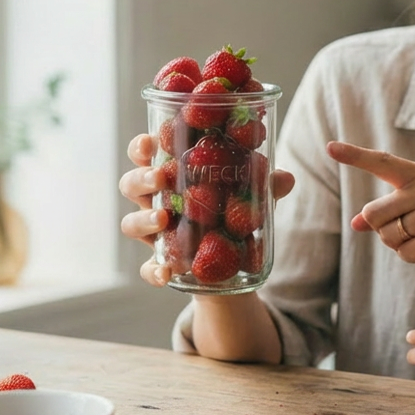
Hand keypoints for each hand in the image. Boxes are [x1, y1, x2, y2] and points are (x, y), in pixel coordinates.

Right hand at [118, 133, 294, 286]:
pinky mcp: (161, 264)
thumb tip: (284, 178)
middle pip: (131, 184)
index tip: (149, 140)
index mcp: (172, 176)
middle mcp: (156, 202)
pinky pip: (148, 268)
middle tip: (160, 178)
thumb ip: (267, 186)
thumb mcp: (254, 197)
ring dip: (142, 219)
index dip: (141, 146)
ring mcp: (155, 234)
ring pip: (130, 223)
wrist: (234, 265)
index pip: (146, 154)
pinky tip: (166, 273)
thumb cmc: (235, 213)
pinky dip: (154, 270)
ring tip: (163, 218)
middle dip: (141, 178)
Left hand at [326, 141, 414, 277]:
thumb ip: (392, 211)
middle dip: (382, 230)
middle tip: (407, 232)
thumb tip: (356, 224)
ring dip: (400, 246)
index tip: (330, 146)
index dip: (354, 155)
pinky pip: (406, 254)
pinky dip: (414, 257)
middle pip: (374, 214)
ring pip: (389, 237)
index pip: (383, 163)